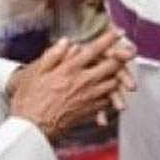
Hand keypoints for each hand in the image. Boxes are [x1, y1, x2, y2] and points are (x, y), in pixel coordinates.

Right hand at [9, 29, 133, 137]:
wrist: (32, 127)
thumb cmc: (30, 100)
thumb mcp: (36, 72)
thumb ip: (53, 55)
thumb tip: (67, 42)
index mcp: (70, 69)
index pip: (94, 50)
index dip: (109, 39)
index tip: (119, 32)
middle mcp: (82, 82)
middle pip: (111, 66)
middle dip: (122, 57)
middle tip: (129, 51)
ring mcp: (88, 97)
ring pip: (113, 84)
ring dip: (118, 76)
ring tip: (121, 71)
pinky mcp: (89, 111)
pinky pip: (106, 101)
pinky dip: (111, 95)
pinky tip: (110, 92)